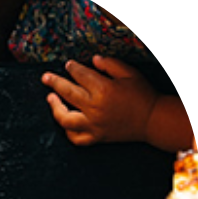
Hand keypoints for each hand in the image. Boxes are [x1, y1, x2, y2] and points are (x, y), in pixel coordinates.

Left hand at [41, 56, 158, 145]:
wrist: (152, 120)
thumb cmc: (142, 94)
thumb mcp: (130, 73)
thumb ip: (110, 65)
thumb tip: (93, 59)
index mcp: (104, 90)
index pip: (81, 76)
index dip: (72, 68)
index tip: (68, 64)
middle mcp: (95, 108)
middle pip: (68, 94)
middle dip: (54, 83)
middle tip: (45, 77)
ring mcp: (93, 125)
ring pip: (65, 119)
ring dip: (55, 108)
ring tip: (50, 98)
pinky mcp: (95, 137)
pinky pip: (75, 138)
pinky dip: (67, 131)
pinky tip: (64, 121)